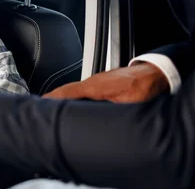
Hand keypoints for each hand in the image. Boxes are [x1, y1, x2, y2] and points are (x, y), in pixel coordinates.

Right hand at [43, 62, 169, 102]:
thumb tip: (96, 121)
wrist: (155, 73)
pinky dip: (74, 96)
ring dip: (63, 97)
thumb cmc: (143, 86)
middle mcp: (92, 82)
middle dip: (53, 99)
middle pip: (66, 90)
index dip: (50, 99)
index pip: (65, 92)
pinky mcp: (103, 84)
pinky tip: (75, 104)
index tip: (39, 104)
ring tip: (54, 108)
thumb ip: (108, 113)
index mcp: (94, 87)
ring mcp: (97, 81)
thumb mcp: (126, 105)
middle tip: (42, 108)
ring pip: (74, 90)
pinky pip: (82, 90)